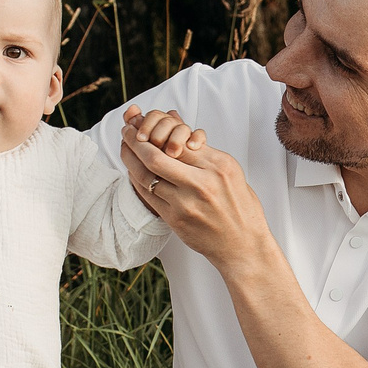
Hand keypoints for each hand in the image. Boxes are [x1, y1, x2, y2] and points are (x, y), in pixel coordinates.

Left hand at [122, 109, 273, 273]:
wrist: (243, 245)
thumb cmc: (239, 207)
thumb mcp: (231, 172)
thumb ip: (205, 153)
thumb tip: (179, 129)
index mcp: (218, 166)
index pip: (180, 139)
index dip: (157, 128)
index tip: (144, 122)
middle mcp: (202, 183)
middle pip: (157, 156)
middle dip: (136, 140)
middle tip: (126, 130)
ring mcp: (186, 204)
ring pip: (147, 176)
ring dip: (130, 159)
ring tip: (124, 146)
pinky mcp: (175, 220)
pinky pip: (148, 195)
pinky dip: (136, 180)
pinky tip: (132, 170)